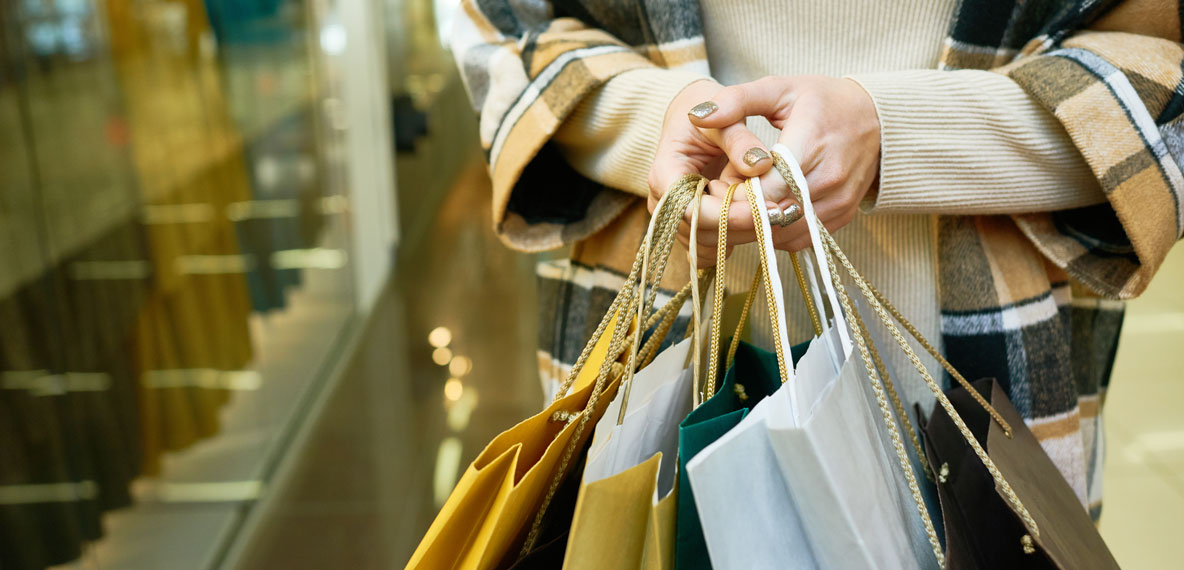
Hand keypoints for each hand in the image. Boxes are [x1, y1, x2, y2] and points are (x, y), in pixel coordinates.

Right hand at [652, 80, 780, 266]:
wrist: (691, 123)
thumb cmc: (705, 116)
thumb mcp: (722, 117)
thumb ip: (739, 138)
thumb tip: (761, 164)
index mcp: (664, 173)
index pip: (690, 208)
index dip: (728, 214)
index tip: (766, 207)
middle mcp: (663, 203)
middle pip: (700, 232)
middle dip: (742, 226)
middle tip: (784, 213)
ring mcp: (674, 220)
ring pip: (707, 245)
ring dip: (743, 235)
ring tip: (775, 214)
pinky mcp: (691, 229)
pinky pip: (710, 249)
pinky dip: (735, 239)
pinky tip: (758, 222)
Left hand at [688, 75, 880, 252]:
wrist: (880, 121)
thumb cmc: (824, 102)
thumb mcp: (780, 89)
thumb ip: (737, 100)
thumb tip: (696, 115)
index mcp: (812, 144)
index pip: (765, 188)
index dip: (735, 192)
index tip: (714, 184)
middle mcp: (829, 180)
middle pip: (772, 216)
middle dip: (738, 213)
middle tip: (716, 201)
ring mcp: (838, 203)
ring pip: (783, 234)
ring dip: (754, 228)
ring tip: (735, 208)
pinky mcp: (841, 219)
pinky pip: (798, 239)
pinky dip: (774, 234)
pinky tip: (760, 215)